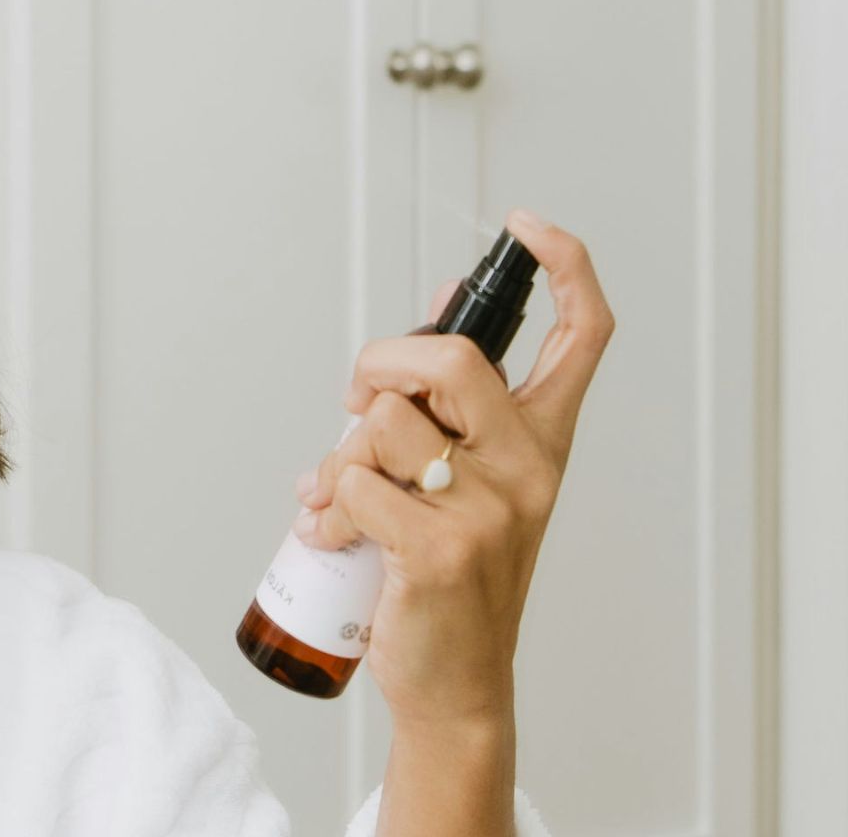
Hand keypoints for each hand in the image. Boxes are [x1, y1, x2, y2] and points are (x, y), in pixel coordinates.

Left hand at [290, 207, 615, 731]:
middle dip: (381, 364)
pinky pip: (354, 483)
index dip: (564, 268)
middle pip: (451, 358)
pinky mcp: (439, 549)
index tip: (526, 226)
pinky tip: (332, 534)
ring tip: (340, 497)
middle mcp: (528, 467)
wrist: (454, 682)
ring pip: (384, 423)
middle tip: (358, 404)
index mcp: (542, 440)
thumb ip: (446, 403)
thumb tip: (432, 307)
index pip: (583, 336)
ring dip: (340, 455)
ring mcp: (489, 509)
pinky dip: (326, 504)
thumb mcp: (465, 479)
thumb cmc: (450, 574)